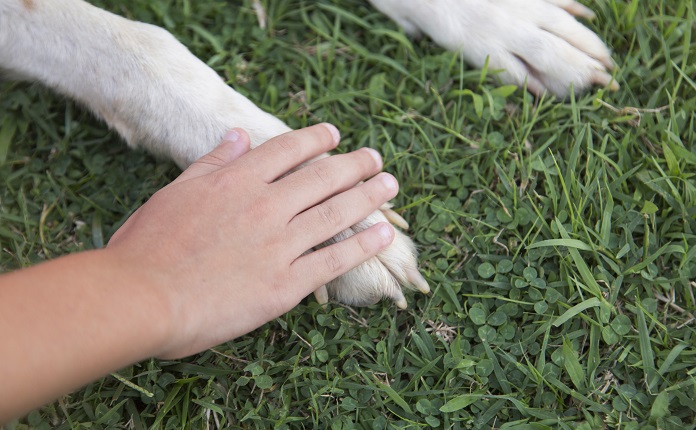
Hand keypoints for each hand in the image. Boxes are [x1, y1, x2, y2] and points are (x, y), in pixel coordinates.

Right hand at [107, 124, 397, 357]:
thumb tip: (238, 135)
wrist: (142, 299)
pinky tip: (383, 235)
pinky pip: (335, 260)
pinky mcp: (287, 284)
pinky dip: (363, 246)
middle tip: (376, 159)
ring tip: (390, 186)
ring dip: (369, 197)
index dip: (316, 139)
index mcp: (237, 181)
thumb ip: (212, 163)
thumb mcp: (175, 192)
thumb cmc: (147, 247)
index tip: (335, 134)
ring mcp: (280, 244)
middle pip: (323, 177)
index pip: (287, 149)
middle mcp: (265, 206)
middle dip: (355, 165)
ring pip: (337, 213)